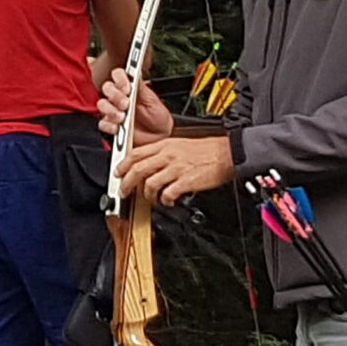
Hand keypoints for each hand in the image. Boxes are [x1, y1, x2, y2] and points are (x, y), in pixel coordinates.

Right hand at [98, 68, 174, 140]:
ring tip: (122, 117)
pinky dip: (109, 125)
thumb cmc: (158, 118)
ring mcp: (113, 111)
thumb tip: (135, 73)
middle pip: (107, 88)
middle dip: (115, 95)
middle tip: (125, 104)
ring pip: (102, 104)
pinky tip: (118, 128)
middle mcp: (119, 98)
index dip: (120, 79)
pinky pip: (102, 124)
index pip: (118, 75)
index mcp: (129, 88)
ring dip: (110, 110)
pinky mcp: (111, 126)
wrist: (160, 137)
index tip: (127, 87)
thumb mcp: (153, 101)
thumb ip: (141, 88)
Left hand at [117, 133, 232, 203]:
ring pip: (150, 183)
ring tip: (152, 199)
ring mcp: (177, 168)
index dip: (122, 165)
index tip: (118, 174)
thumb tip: (148, 163)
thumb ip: (162, 152)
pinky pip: (168, 194)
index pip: (135, 154)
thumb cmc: (207, 150)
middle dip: (126, 184)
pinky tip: (168, 201)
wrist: (228, 153)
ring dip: (147, 195)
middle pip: (138, 169)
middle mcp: (168, 155)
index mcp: (165, 145)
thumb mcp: (179, 144)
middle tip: (124, 192)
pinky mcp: (187, 181)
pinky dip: (165, 201)